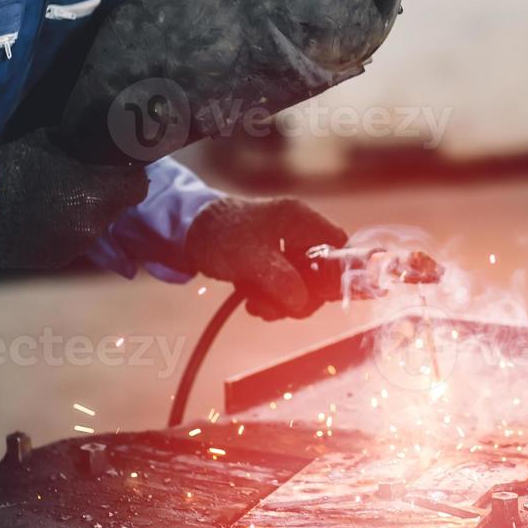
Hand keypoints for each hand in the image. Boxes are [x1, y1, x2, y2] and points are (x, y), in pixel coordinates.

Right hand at [0, 129, 148, 269]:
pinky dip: (67, 229)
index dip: (130, 175)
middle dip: (106, 193)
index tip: (120, 168)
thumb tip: (103, 142)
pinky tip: (46, 217)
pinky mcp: (60, 260)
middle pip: (117, 205)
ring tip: (59, 199)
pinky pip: (75, 240)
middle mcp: (94, 224)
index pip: (137, 186)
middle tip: (83, 180)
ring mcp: (77, 246)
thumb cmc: (13, 170)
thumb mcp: (51, 141)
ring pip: (96, 224)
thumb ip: (84, 145)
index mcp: (99, 193)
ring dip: (86, 212)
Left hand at [184, 197, 348, 319]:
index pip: (338, 245)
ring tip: (258, 306)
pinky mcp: (273, 262)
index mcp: (301, 219)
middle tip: (279, 308)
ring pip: (302, 283)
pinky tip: (254, 302)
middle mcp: (299, 232)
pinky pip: (285, 286)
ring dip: (282, 301)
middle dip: (301, 295)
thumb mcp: (251, 258)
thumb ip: (280, 280)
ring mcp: (286, 248)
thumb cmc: (221, 234)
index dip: (336, 271)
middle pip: (321, 271)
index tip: (319, 294)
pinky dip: (272, 299)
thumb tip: (302, 302)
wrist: (188, 231)